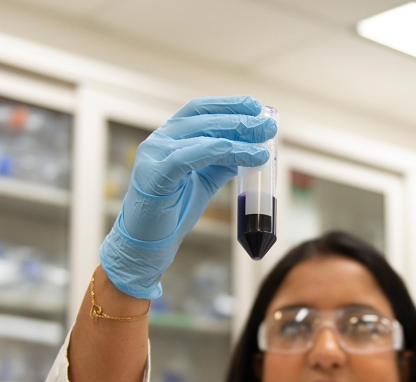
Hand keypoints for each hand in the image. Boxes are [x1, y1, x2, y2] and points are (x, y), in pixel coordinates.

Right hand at [99, 95, 276, 298]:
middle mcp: (159, 140)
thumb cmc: (173, 211)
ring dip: (236, 139)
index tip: (256, 106)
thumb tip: (253, 148)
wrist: (148, 243)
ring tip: (262, 146)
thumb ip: (223, 162)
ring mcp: (154, 155)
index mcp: (170, 137)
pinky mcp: (153, 175)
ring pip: (201, 138)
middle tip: (268, 126)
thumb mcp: (204, 180)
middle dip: (240, 121)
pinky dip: (216, 152)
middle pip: (204, 120)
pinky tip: (239, 155)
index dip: (228, 104)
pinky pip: (188, 158)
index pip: (200, 111)